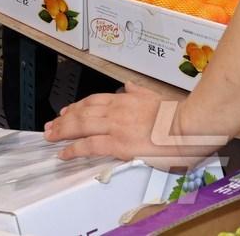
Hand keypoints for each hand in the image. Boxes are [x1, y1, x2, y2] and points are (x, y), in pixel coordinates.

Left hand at [44, 84, 225, 170]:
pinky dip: (74, 148)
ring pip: (81, 126)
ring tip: (51, 136)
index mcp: (125, 99)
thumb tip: (129, 86)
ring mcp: (115, 127)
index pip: (93, 101)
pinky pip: (89, 145)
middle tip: (51, 125)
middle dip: (64, 119)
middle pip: (82, 112)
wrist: (189, 125)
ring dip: (63, 131)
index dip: (77, 107)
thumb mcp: (155, 95)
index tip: (67, 111)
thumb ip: (139, 91)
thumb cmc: (178, 115)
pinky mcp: (119, 144)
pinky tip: (64, 153)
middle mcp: (116, 111)